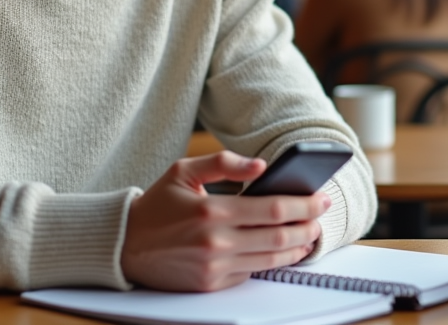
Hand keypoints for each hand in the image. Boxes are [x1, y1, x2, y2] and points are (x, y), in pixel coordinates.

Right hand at [121, 151, 331, 291]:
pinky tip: (283, 251)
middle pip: (279, 236)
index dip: (303, 205)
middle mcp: (217, 242)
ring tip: (309, 235)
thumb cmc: (157, 205)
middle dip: (308, 226)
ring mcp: (215, 267)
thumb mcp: (184, 171)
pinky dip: (272, 261)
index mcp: (213, 211)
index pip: (273, 209)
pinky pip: (251, 272)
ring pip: (271, 259)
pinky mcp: (211, 284)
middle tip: (321, 216)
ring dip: (297, 247)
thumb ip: (224, 163)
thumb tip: (261, 166)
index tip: (321, 198)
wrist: (126, 245)